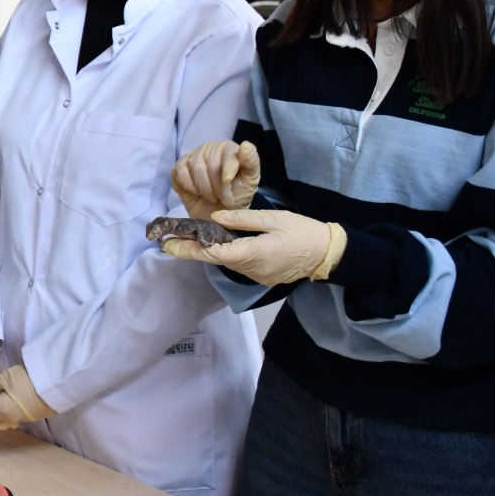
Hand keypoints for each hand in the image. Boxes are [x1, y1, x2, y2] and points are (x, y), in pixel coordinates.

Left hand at [162, 208, 346, 286]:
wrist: (328, 254)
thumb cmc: (303, 232)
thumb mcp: (274, 219)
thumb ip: (242, 219)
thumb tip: (215, 219)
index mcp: (255, 253)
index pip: (216, 253)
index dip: (192, 249)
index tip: (171, 244)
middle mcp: (252, 269)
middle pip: (216, 259)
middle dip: (191, 251)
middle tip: (166, 244)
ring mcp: (257, 276)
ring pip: (226, 262)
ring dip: (206, 252)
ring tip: (185, 239)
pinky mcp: (261, 276)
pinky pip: (237, 264)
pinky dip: (223, 254)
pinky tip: (213, 244)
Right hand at [170, 140, 259, 219]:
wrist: (220, 212)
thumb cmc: (237, 194)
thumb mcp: (250, 180)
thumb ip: (251, 162)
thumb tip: (246, 144)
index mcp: (227, 148)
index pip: (226, 154)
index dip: (228, 170)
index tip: (229, 183)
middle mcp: (208, 148)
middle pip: (210, 163)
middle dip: (218, 186)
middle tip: (224, 199)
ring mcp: (191, 157)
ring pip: (195, 168)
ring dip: (205, 189)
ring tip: (212, 197)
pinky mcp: (178, 168)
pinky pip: (180, 174)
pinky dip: (191, 187)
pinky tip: (198, 193)